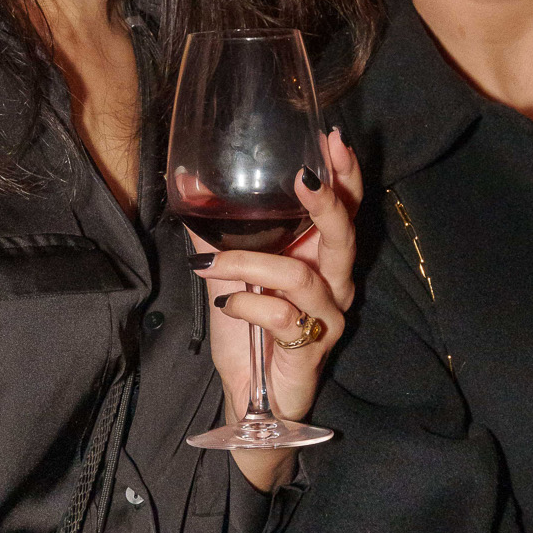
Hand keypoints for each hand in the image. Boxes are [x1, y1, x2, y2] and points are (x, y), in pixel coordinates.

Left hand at [193, 128, 360, 484]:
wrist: (253, 393)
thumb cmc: (248, 328)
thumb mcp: (230, 271)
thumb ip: (217, 230)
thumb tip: (187, 182)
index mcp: (321, 256)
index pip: (345, 209)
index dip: (343, 175)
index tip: (332, 139)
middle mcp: (335, 282)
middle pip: (345, 236)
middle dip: (328, 203)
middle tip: (305, 177)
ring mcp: (328, 316)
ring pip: (300, 277)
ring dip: (251, 264)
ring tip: (212, 264)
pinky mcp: (312, 348)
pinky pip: (282, 318)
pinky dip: (248, 305)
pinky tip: (226, 304)